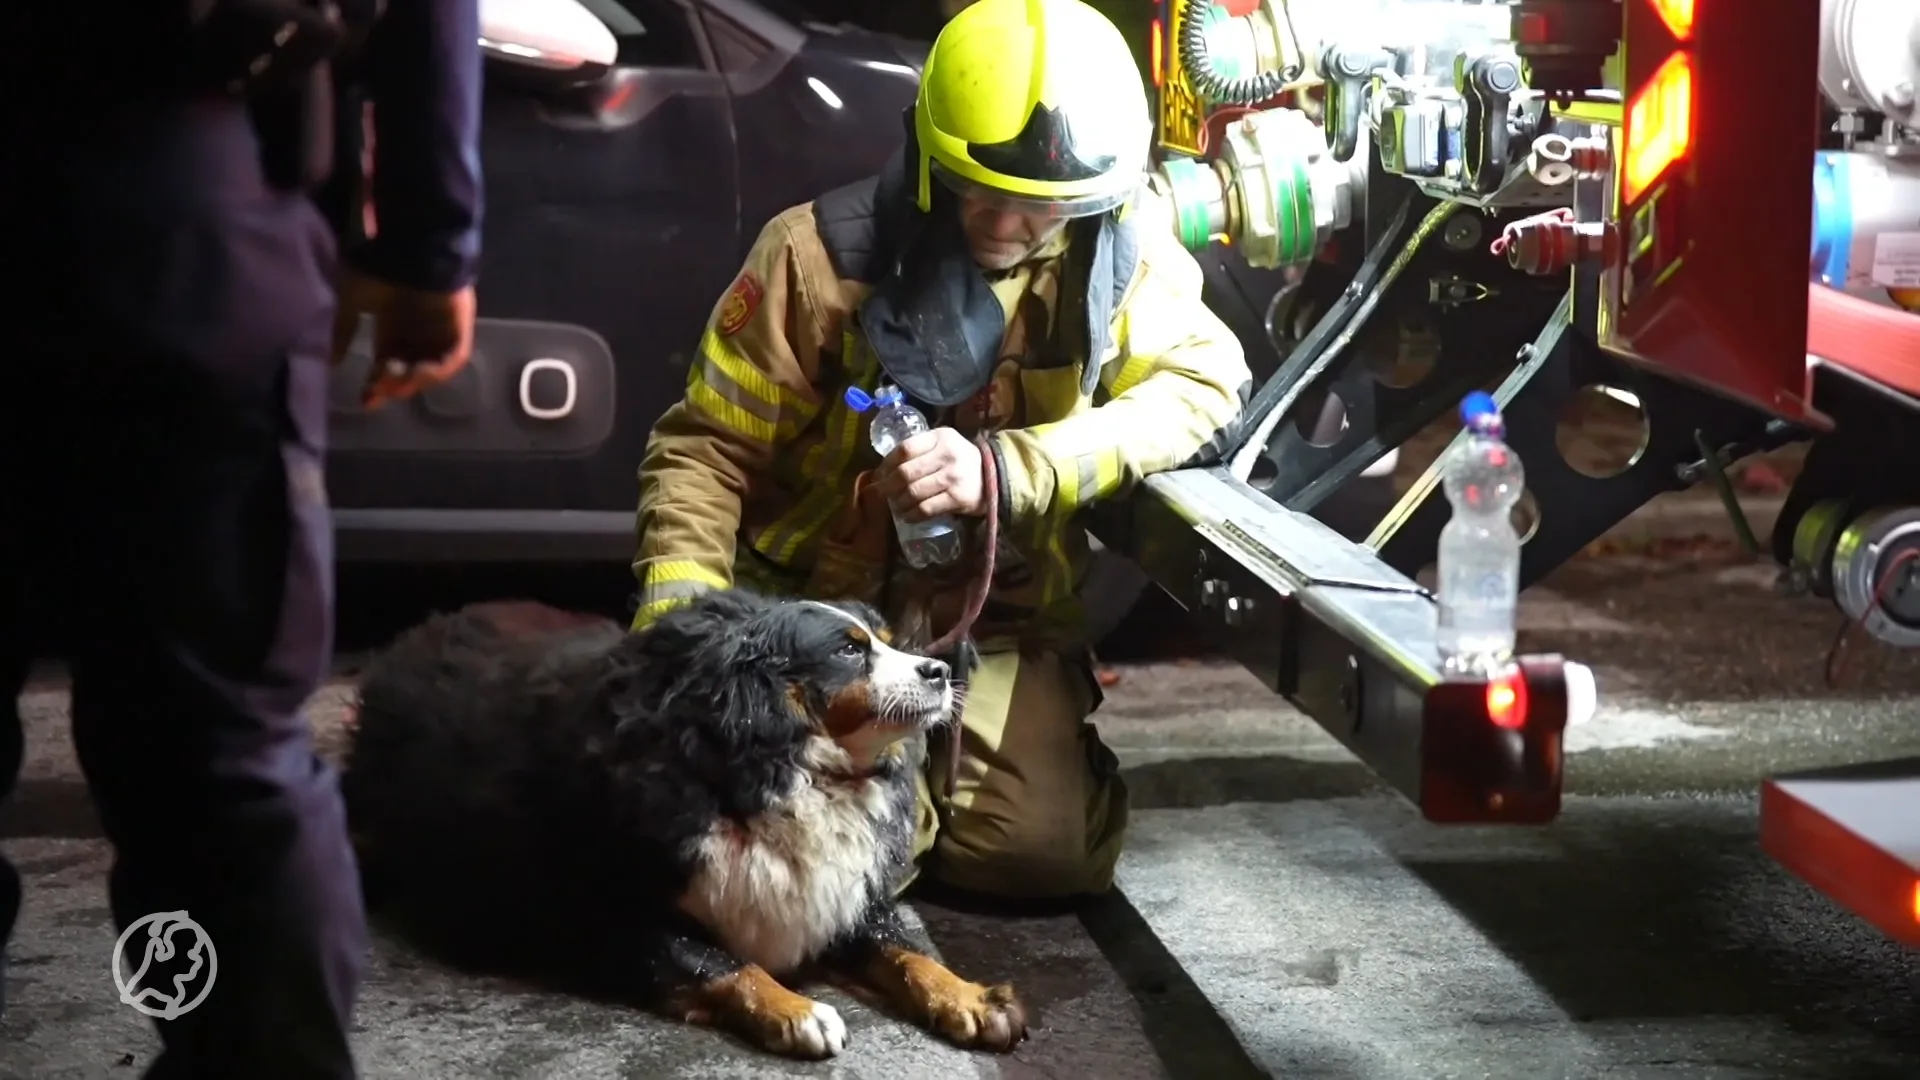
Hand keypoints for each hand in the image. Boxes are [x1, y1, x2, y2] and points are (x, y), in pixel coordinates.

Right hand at [330, 272, 477, 409]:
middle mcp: (417, 329)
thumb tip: (330, 363)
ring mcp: (441, 327)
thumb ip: (342, 331)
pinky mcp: (460, 324)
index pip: (387, 362)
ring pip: (432, 366)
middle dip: (395, 386)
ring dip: (415, 381)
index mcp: (392, 323)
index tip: (366, 401)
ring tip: (397, 385)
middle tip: (380, 393)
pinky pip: (454, 355)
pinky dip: (439, 369)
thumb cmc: (377, 268)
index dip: (378, 384)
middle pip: (409, 368)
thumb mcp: (351, 301)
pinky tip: (420, 373)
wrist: (408, 244)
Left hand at [873, 427, 988, 521]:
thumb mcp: (944, 444)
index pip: (904, 449)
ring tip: (895, 505)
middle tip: (881, 493)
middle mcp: (947, 455)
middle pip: (905, 472)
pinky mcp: (957, 498)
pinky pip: (926, 509)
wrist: (995, 477)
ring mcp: (953, 478)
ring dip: (898, 502)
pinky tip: (907, 516)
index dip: (886, 463)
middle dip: (887, 486)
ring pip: (913, 492)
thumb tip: (884, 468)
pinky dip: (912, 515)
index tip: (879, 474)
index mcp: (940, 437)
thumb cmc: (961, 460)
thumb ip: (920, 449)